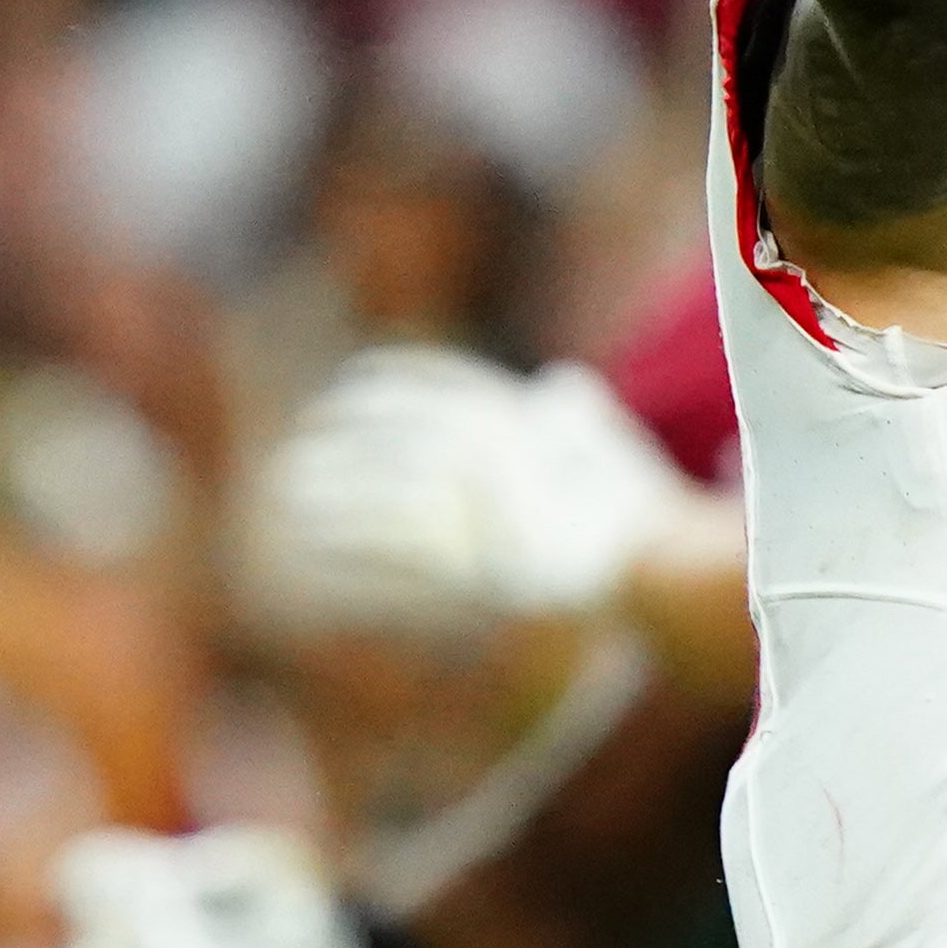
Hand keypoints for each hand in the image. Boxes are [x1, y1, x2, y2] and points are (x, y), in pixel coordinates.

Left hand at [237, 349, 693, 644]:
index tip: (351, 386)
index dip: (386, 380)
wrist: (656, 567)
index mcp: (515, 417)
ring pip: (379, 489)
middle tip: (303, 444)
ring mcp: (475, 509)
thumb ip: (575, 411)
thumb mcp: (609, 443)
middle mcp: (486, 454)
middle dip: (341, 434)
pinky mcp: (466, 564)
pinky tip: (313, 544)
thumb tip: (562, 383)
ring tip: (290, 490)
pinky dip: (347, 543)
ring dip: (327, 488)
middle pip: (392, 434)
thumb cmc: (636, 510)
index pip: (436, 382)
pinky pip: (390, 549)